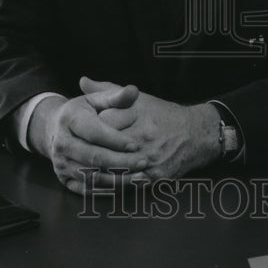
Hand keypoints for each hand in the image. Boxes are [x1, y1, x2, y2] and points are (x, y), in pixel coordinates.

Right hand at [27, 83, 149, 194]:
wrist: (53, 128)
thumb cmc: (83, 111)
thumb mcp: (96, 99)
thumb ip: (116, 96)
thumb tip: (134, 90)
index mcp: (70, 119)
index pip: (94, 132)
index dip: (115, 140)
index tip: (136, 145)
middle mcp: (62, 142)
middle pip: (93, 157)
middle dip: (121, 162)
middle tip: (143, 162)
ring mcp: (61, 163)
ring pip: (91, 177)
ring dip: (117, 179)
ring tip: (141, 176)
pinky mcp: (64, 179)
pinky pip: (86, 189)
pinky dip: (107, 190)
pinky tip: (126, 186)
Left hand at [79, 76, 221, 179]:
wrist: (195, 134)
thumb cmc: (162, 114)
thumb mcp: (137, 98)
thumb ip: (107, 90)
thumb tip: (82, 81)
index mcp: (136, 116)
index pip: (103, 124)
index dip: (88, 131)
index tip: (78, 134)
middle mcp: (143, 137)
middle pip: (106, 150)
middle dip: (88, 155)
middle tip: (71, 157)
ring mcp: (150, 159)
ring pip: (115, 171)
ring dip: (96, 174)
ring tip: (79, 173)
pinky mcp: (155, 176)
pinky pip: (128, 185)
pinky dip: (111, 186)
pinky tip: (99, 185)